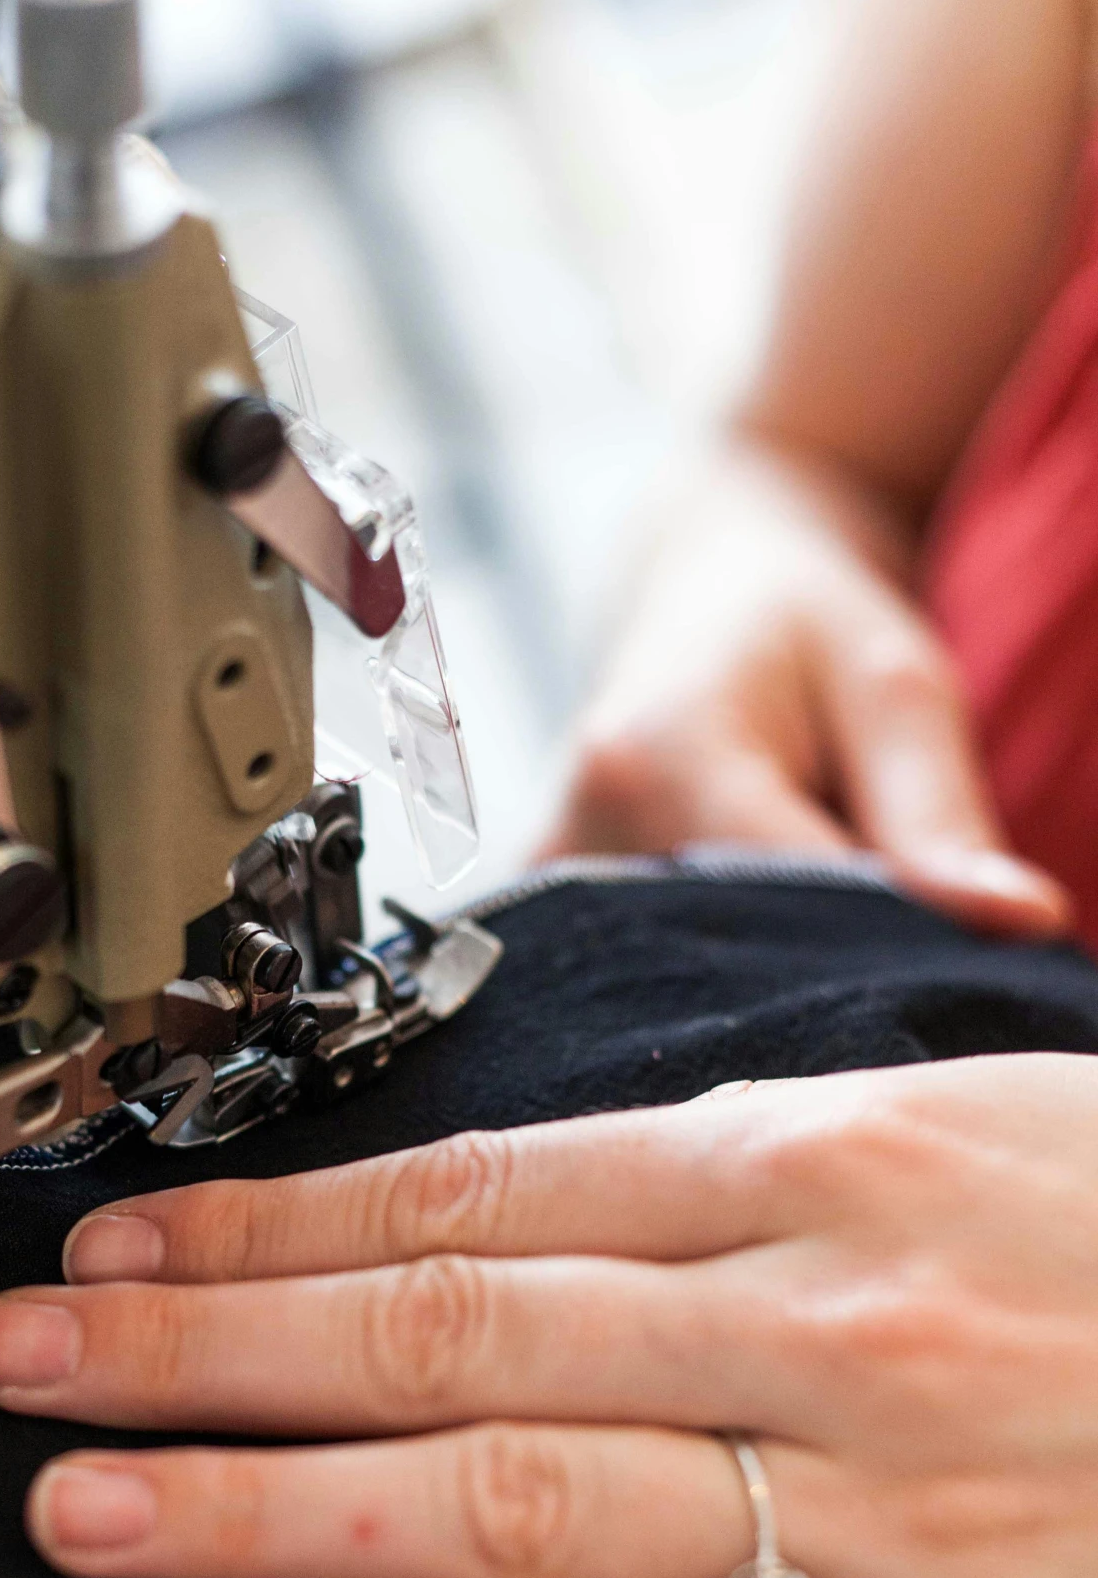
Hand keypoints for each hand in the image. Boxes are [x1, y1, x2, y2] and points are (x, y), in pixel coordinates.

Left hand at [0, 1055, 1097, 1577]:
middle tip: (28, 1367)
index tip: (118, 1240)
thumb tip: (505, 1193)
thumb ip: (733, 1168)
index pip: (468, 1192)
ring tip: (104, 1515)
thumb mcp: (955, 1124)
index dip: (262, 1223)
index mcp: (819, 1166)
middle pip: (442, 1334)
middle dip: (200, 1349)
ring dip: (278, 1511)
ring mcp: (887, 1514)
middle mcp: (824, 1325)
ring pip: (519, 1503)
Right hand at [545, 444, 1069, 941]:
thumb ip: (942, 817)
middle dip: (824, 976)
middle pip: (727, 970)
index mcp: (657, 761)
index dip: (881, 958)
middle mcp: (576, 831)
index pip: (789, 920)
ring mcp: (550, 881)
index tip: (950, 967)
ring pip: (689, 986)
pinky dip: (723, 972)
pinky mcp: (553, 910)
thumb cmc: (806, 632)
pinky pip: (651, 979)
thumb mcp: (894, 690)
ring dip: (771, 975)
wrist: (701, 591)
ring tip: (821, 912)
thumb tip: (1026, 924)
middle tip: (895, 948)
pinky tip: (762, 930)